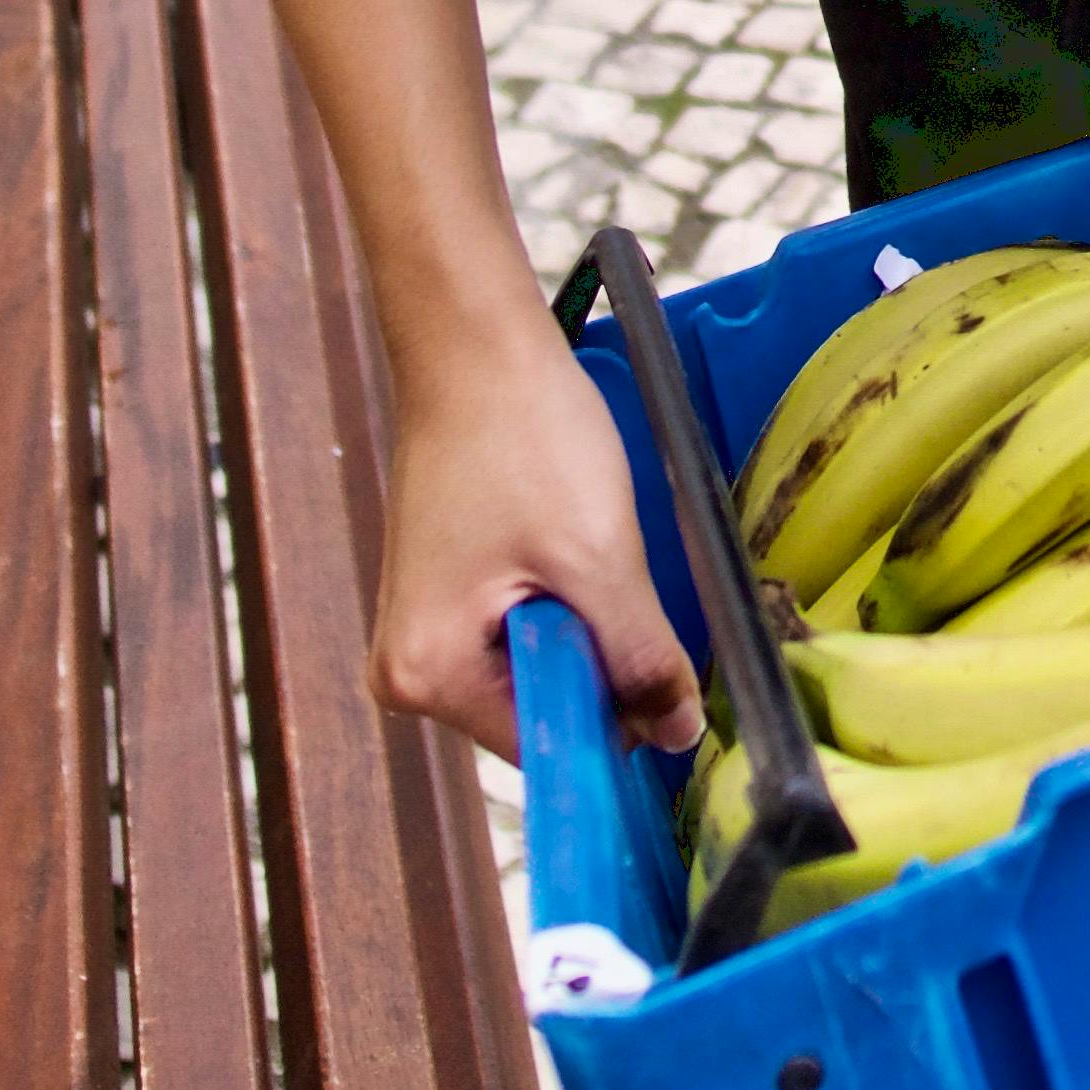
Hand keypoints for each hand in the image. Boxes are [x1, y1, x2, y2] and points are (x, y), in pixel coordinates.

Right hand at [373, 298, 703, 761]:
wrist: (474, 344)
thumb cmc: (521, 434)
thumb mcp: (598, 556)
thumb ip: (640, 656)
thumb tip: (680, 735)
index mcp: (428, 675)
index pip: (547, 745)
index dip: (618, 718)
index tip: (666, 676)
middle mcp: (409, 670)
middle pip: (542, 708)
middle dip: (599, 656)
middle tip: (607, 570)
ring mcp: (424, 631)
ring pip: (542, 665)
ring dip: (586, 622)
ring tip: (579, 541)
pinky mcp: (446, 596)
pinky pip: (524, 630)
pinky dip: (564, 598)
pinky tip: (566, 537)